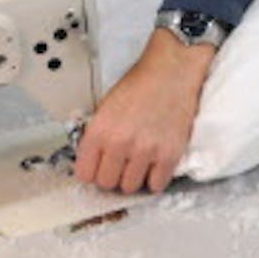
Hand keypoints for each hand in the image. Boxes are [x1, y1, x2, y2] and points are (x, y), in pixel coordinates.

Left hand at [73, 28, 215, 193]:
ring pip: (130, 187)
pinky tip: (154, 165)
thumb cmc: (142, 83)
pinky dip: (155, 178)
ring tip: (138, 163)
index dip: (92, 171)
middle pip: (106, 183)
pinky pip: (156, 185)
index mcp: (100, 130)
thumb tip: (94, 162)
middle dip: (112, 175)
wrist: (173, 69)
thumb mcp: (107, 106)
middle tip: (120, 164)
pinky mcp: (169, 155)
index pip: (85, 174)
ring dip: (133, 178)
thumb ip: (98, 136)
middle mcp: (120, 143)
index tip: (99, 168)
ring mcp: (146, 151)